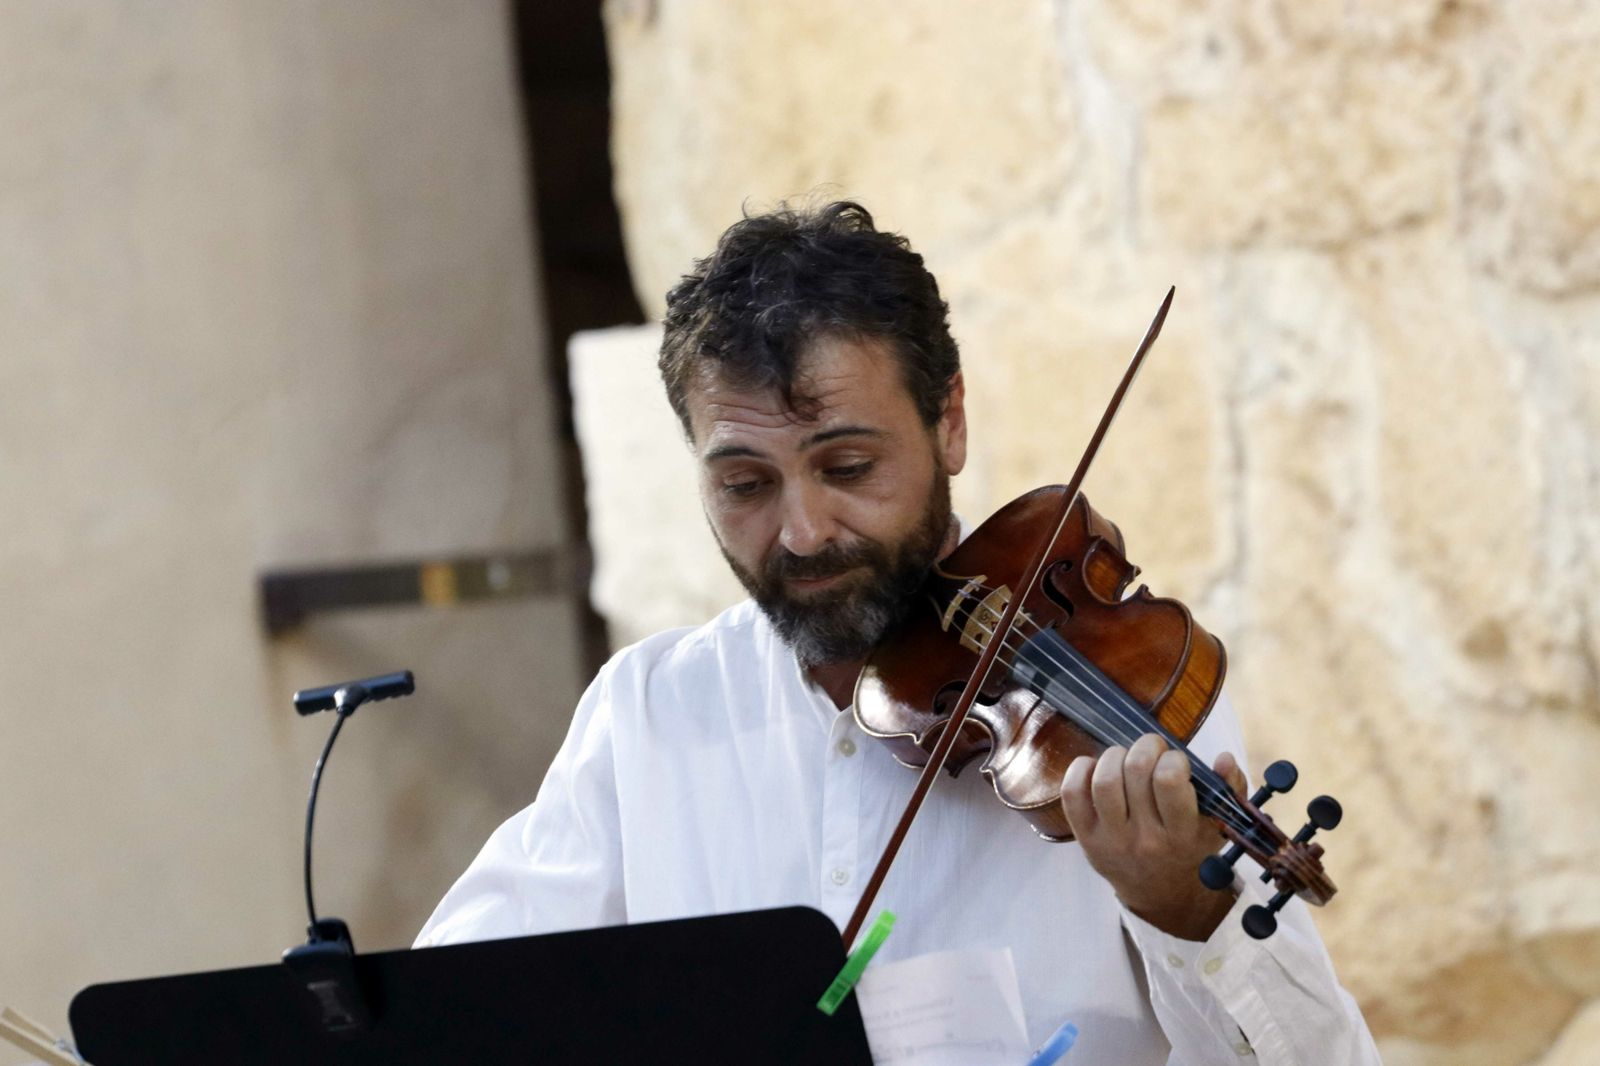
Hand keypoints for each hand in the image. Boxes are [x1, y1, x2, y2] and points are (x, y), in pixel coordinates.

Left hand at [1060, 734, 1246, 940]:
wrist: (1160, 893)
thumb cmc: (1190, 848)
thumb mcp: (1218, 824)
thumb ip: (1229, 789)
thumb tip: (1223, 758)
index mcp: (1182, 835)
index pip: (1169, 781)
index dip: (1172, 758)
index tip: (1175, 761)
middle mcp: (1146, 839)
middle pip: (1135, 770)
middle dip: (1146, 746)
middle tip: (1152, 750)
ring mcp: (1112, 839)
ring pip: (1104, 779)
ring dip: (1115, 755)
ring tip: (1126, 757)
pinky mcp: (1085, 838)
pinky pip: (1072, 794)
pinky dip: (1081, 769)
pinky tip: (1097, 767)